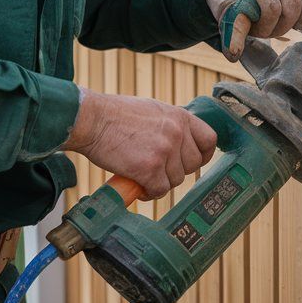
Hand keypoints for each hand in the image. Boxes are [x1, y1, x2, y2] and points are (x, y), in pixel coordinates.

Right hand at [62, 88, 216, 199]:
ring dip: (160, 182)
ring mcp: (164, 150)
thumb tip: (181, 143)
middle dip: (175, 171)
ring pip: (175, 180)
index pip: (209, 140)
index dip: (203, 155)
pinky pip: (159, 190)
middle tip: (157, 170)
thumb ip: (171, 125)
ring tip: (142, 175)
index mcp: (180, 116)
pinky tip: (138, 186)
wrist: (92, 119)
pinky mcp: (149, 168)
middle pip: (192, 165)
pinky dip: (149, 192)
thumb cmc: (116, 115)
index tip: (192, 162)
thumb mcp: (153, 110)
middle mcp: (177, 132)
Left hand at [204, 0, 301, 58]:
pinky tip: (298, 27)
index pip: (273, 8)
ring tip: (272, 26)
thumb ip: (231, 30)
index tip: (251, 30)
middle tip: (261, 31)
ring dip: (289, 26)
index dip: (264, 27)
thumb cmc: (229, 2)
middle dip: (277, 28)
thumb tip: (235, 54)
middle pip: (292, 9)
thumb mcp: (223, 13)